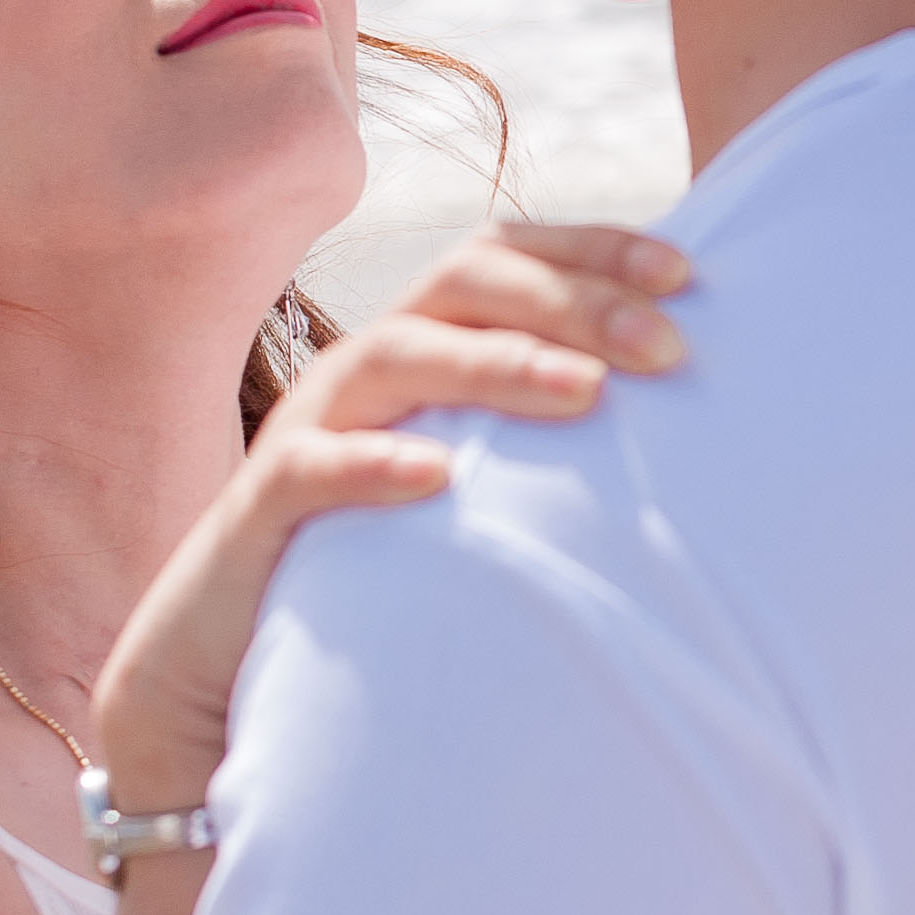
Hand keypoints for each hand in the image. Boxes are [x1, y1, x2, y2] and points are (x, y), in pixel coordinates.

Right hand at [92, 225, 691, 807]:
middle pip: (463, 282)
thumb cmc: (381, 570)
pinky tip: (437, 476)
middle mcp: (365, 371)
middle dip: (571, 300)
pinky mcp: (258, 513)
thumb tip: (686, 426)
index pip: (505, 257)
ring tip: (587, 393)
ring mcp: (308, 432)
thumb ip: (547, 443)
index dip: (593, 250)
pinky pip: (308, 469)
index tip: (689, 276)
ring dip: (496, 363)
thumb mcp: (475, 489)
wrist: (226, 663)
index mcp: (423, 349)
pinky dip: (371, 464)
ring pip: (395, 354)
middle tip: (668, 348)